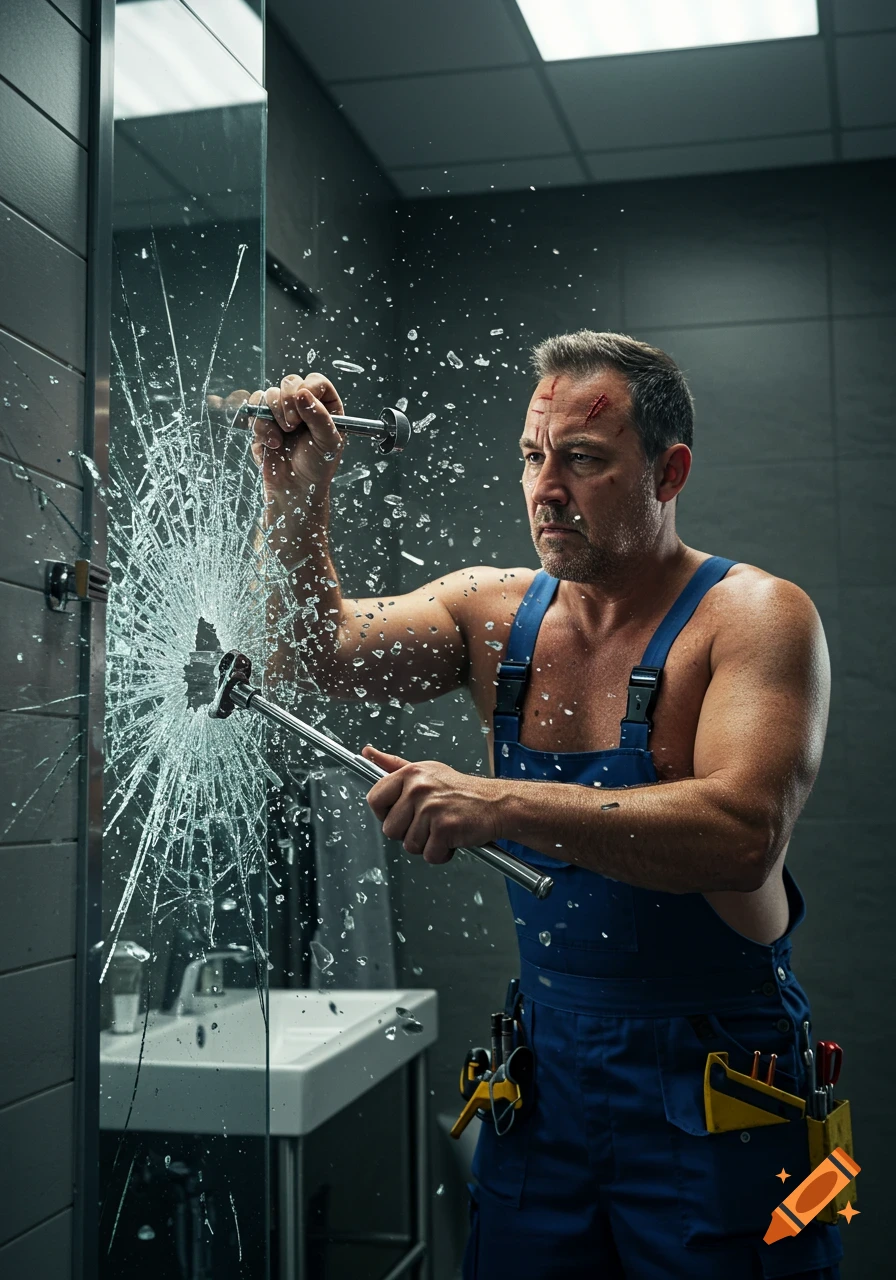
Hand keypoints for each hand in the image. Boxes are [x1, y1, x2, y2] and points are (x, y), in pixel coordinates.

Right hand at [243, 373, 346, 499]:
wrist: (295, 488)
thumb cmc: (317, 466)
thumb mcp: (328, 442)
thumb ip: (319, 416)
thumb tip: (302, 393)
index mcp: (325, 405)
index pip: (315, 381)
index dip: (307, 389)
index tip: (304, 408)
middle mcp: (303, 405)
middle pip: (289, 382)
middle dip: (287, 402)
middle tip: (292, 426)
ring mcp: (281, 412)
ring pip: (269, 394)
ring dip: (273, 415)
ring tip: (283, 436)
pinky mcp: (263, 422)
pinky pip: (254, 410)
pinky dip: (260, 426)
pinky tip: (272, 443)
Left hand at [362, 746, 505, 863]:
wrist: (496, 803)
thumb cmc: (459, 790)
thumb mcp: (426, 771)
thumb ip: (394, 765)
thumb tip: (368, 752)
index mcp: (410, 773)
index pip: (374, 799)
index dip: (385, 813)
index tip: (401, 813)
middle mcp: (418, 788)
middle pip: (389, 829)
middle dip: (408, 832)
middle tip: (429, 821)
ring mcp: (431, 808)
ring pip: (409, 845)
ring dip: (427, 844)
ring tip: (442, 828)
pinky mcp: (444, 828)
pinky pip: (429, 855)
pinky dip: (441, 853)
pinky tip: (452, 837)